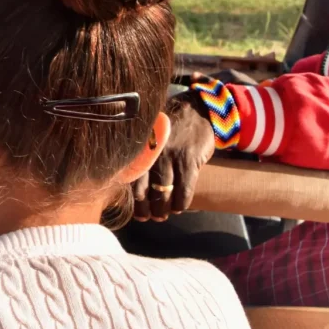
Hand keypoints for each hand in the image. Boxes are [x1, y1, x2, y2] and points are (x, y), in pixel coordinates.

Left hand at [132, 89, 215, 221]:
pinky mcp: (189, 159)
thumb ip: (143, 157)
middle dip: (146, 208)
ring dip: (164, 209)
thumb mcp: (151, 138)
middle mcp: (151, 153)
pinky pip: (184, 188)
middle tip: (150, 218)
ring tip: (163, 216)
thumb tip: (130, 185)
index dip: (133, 200)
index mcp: (139, 148)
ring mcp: (170, 156)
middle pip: (145, 189)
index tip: (136, 213)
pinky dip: (181, 202)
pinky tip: (180, 208)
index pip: (130, 180)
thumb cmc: (170, 129)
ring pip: (164, 192)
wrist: (197, 110)